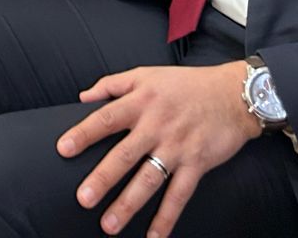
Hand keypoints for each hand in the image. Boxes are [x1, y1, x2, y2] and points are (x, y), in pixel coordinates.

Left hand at [56, 62, 260, 236]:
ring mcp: (177, 146)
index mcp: (141, 102)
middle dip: (103, 178)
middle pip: (124, 155)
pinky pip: (179, 195)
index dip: (84, 133)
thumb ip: (113, 84)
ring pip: (149, 179)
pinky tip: (154, 236)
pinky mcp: (197, 163)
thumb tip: (83, 97)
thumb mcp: (146, 74)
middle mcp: (157, 125)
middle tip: (83, 199)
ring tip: (109, 225)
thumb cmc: (186, 84)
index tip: (63, 149)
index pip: (106, 118)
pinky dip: (167, 217)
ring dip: (129, 204)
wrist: (234, 95)